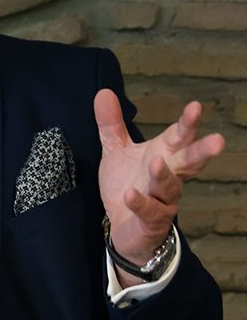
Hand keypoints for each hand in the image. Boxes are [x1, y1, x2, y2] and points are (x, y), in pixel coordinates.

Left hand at [94, 89, 224, 278]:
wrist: (123, 227)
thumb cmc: (127, 185)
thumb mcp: (116, 152)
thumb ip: (112, 125)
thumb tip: (103, 92)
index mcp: (165, 154)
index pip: (180, 136)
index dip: (188, 123)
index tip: (196, 106)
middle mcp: (170, 176)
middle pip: (190, 162)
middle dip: (202, 151)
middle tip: (217, 141)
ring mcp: (163, 200)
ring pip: (170, 187)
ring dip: (164, 176)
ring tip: (156, 163)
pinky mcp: (151, 220)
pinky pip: (148, 211)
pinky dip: (140, 203)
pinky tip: (130, 195)